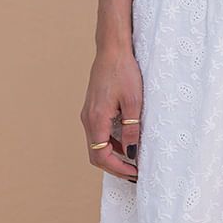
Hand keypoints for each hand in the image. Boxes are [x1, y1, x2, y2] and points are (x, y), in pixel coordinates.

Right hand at [81, 43, 141, 181]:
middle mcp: (88, 119)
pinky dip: (110, 142)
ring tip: (132, 159)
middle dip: (114, 166)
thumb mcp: (133, 102)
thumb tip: (131, 153)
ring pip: (96, 144)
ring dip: (113, 154)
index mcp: (96, 120)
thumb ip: (131, 129)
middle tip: (133, 172)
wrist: (112, 49)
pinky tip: (126, 140)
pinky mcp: (92, 108)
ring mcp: (88, 113)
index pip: (100, 156)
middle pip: (95, 154)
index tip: (134, 173)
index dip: (117, 168)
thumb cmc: (124, 72)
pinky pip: (98, 132)